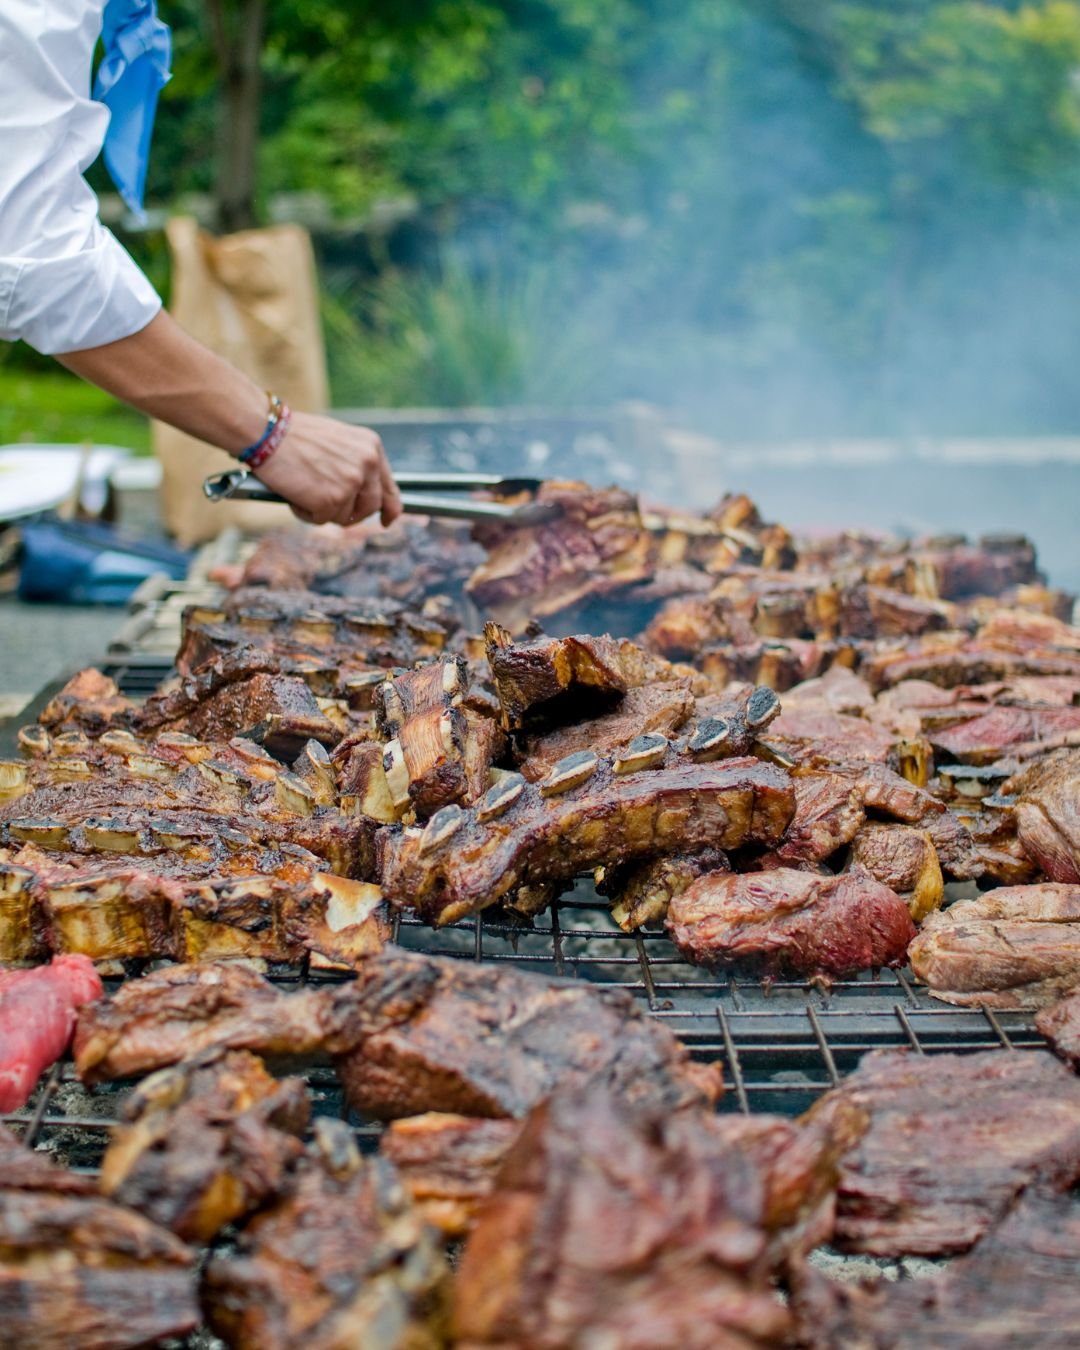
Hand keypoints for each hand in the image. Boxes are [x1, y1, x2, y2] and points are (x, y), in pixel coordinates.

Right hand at [255, 412, 402, 526]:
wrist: (267, 431)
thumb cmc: (294, 435)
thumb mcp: (338, 441)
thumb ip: (354, 464)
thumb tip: (359, 494)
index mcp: (371, 447)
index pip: (389, 487)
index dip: (390, 508)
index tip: (387, 520)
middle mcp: (367, 464)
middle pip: (370, 507)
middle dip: (350, 513)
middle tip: (328, 507)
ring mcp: (351, 483)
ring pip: (344, 516)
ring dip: (323, 510)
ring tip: (303, 488)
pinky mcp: (332, 500)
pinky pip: (321, 520)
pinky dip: (305, 513)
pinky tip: (294, 493)